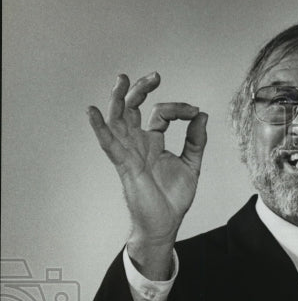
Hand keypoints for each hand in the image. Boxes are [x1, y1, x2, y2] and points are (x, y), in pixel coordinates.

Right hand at [87, 72, 207, 247]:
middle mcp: (139, 143)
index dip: (179, 109)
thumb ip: (196, 141)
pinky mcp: (125, 165)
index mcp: (154, 141)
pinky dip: (99, 128)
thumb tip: (202, 115)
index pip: (161, 113)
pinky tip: (92, 112)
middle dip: (141, 90)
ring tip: (122, 80)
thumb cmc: (173, 198)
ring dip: (119, 99)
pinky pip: (109, 144)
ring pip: (118, 119)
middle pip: (133, 108)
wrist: (165, 224)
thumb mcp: (191, 165)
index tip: (195, 112)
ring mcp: (130, 152)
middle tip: (155, 76)